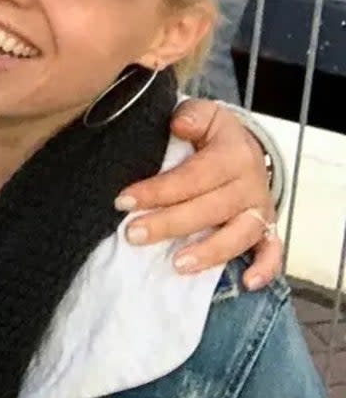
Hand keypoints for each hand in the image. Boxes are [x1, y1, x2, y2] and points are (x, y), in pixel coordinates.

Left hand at [114, 98, 279, 289]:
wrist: (244, 145)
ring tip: (176, 265)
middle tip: (133, 234)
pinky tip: (247, 283)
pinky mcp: (269, 228)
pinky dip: (264, 268)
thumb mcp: (202, 113)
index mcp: (233, 154)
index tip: (124, 201)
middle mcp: (250, 185)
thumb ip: (191, 116)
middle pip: (209, 210)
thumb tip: (180, 125)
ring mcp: (262, 209)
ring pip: (238, 236)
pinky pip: (273, 252)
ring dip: (208, 253)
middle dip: (168, 224)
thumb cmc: (212, 132)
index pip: (191, 177)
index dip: (157, 190)